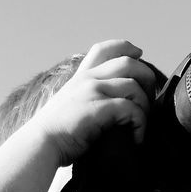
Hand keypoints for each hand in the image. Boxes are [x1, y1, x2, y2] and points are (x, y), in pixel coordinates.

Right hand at [32, 40, 156, 166]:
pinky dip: (140, 124)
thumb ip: (84, 99)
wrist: (40, 144)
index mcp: (80, 77)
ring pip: (134, 85)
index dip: (126, 47)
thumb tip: (105, 108)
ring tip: (143, 123)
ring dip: (145, 105)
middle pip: (128, 62)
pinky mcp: (100, 108)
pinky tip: (137, 138)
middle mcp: (88, 79)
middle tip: (150, 96)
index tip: (139, 54)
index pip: (104, 49)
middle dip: (146, 76)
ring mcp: (94, 91)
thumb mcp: (68, 106)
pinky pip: (132, 109)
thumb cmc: (53, 134)